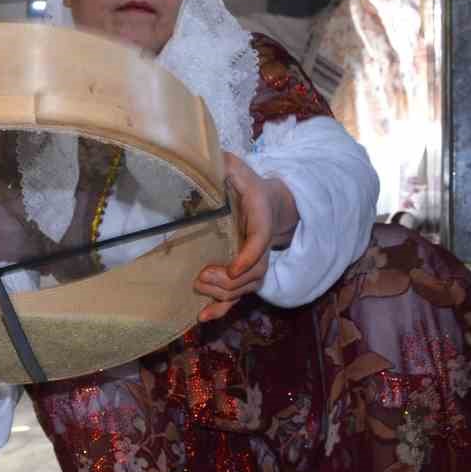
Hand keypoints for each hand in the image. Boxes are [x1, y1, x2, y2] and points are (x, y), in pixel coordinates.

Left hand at [194, 152, 298, 322]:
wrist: (271, 205)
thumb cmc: (250, 186)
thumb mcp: (239, 170)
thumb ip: (227, 164)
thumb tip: (209, 153)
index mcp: (260, 218)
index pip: (259, 240)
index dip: (249, 255)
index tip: (232, 267)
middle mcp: (261, 245)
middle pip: (253, 272)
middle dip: (228, 280)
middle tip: (202, 274)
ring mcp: (254, 263)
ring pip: (245, 288)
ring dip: (222, 293)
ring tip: (199, 285)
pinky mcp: (244, 275)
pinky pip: (237, 297)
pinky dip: (221, 310)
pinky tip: (202, 318)